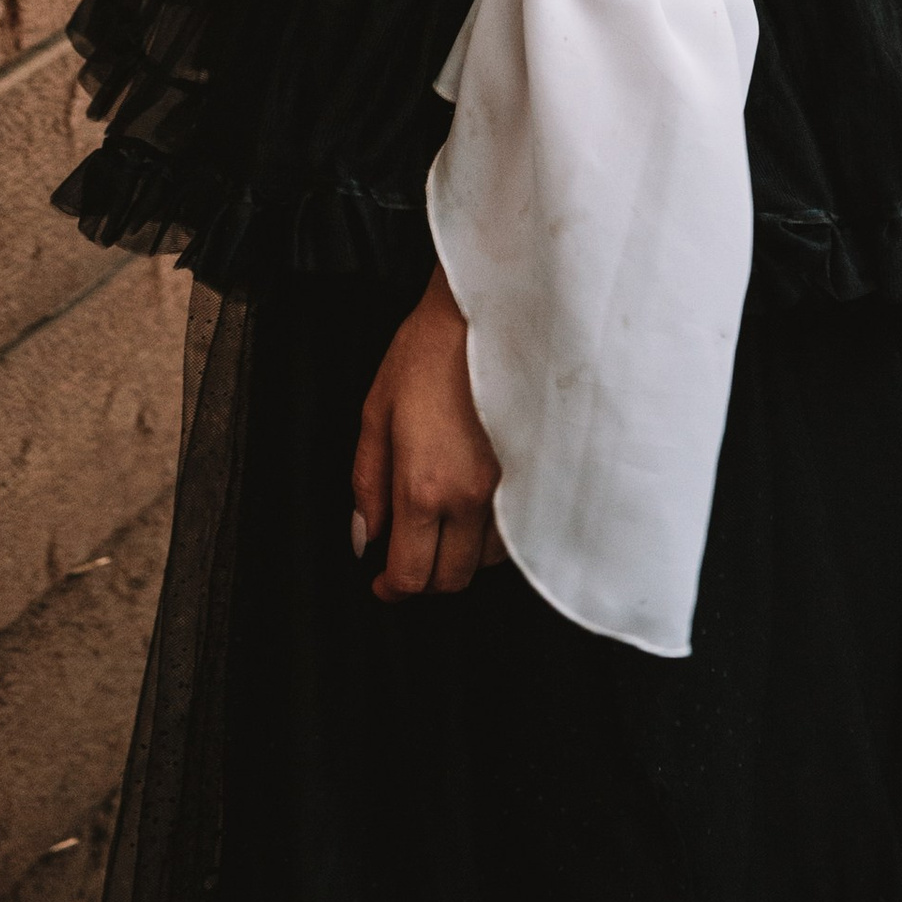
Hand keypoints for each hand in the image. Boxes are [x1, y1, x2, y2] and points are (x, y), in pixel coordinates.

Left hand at [351, 263, 507, 598]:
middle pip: (449, 580)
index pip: (410, 574)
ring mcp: (510, 491)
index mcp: (423, 485)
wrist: (493, 312)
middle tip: (408, 554)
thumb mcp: (376, 410)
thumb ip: (367, 481)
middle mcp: (470, 498)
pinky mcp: (537, 477)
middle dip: (423, 578)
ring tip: (443, 522)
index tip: (382, 582)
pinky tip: (477, 507)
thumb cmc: (433, 349)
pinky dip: (492, 534)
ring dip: (460, 554)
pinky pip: (516, 532)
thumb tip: (364, 536)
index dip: (391, 589)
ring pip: (485, 561)